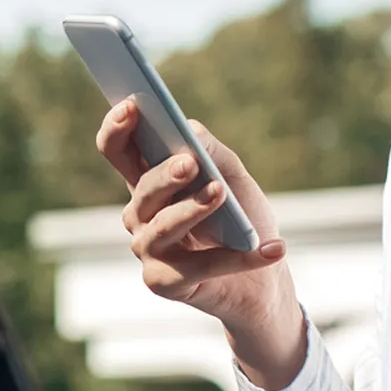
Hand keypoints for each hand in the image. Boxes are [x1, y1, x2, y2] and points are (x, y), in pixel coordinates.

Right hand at [98, 101, 304, 386]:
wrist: (263, 280)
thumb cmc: (241, 222)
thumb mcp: (233, 177)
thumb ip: (210, 151)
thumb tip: (188, 131)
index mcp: (149, 182)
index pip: (118, 151)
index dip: (117, 129)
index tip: (132, 106)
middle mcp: (140, 216)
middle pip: (141, 189)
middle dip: (164, 174)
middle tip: (190, 162)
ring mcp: (149, 251)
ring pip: (162, 226)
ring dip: (192, 209)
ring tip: (220, 193)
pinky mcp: (164, 283)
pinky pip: (199, 267)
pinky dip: (239, 258)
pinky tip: (273, 248)